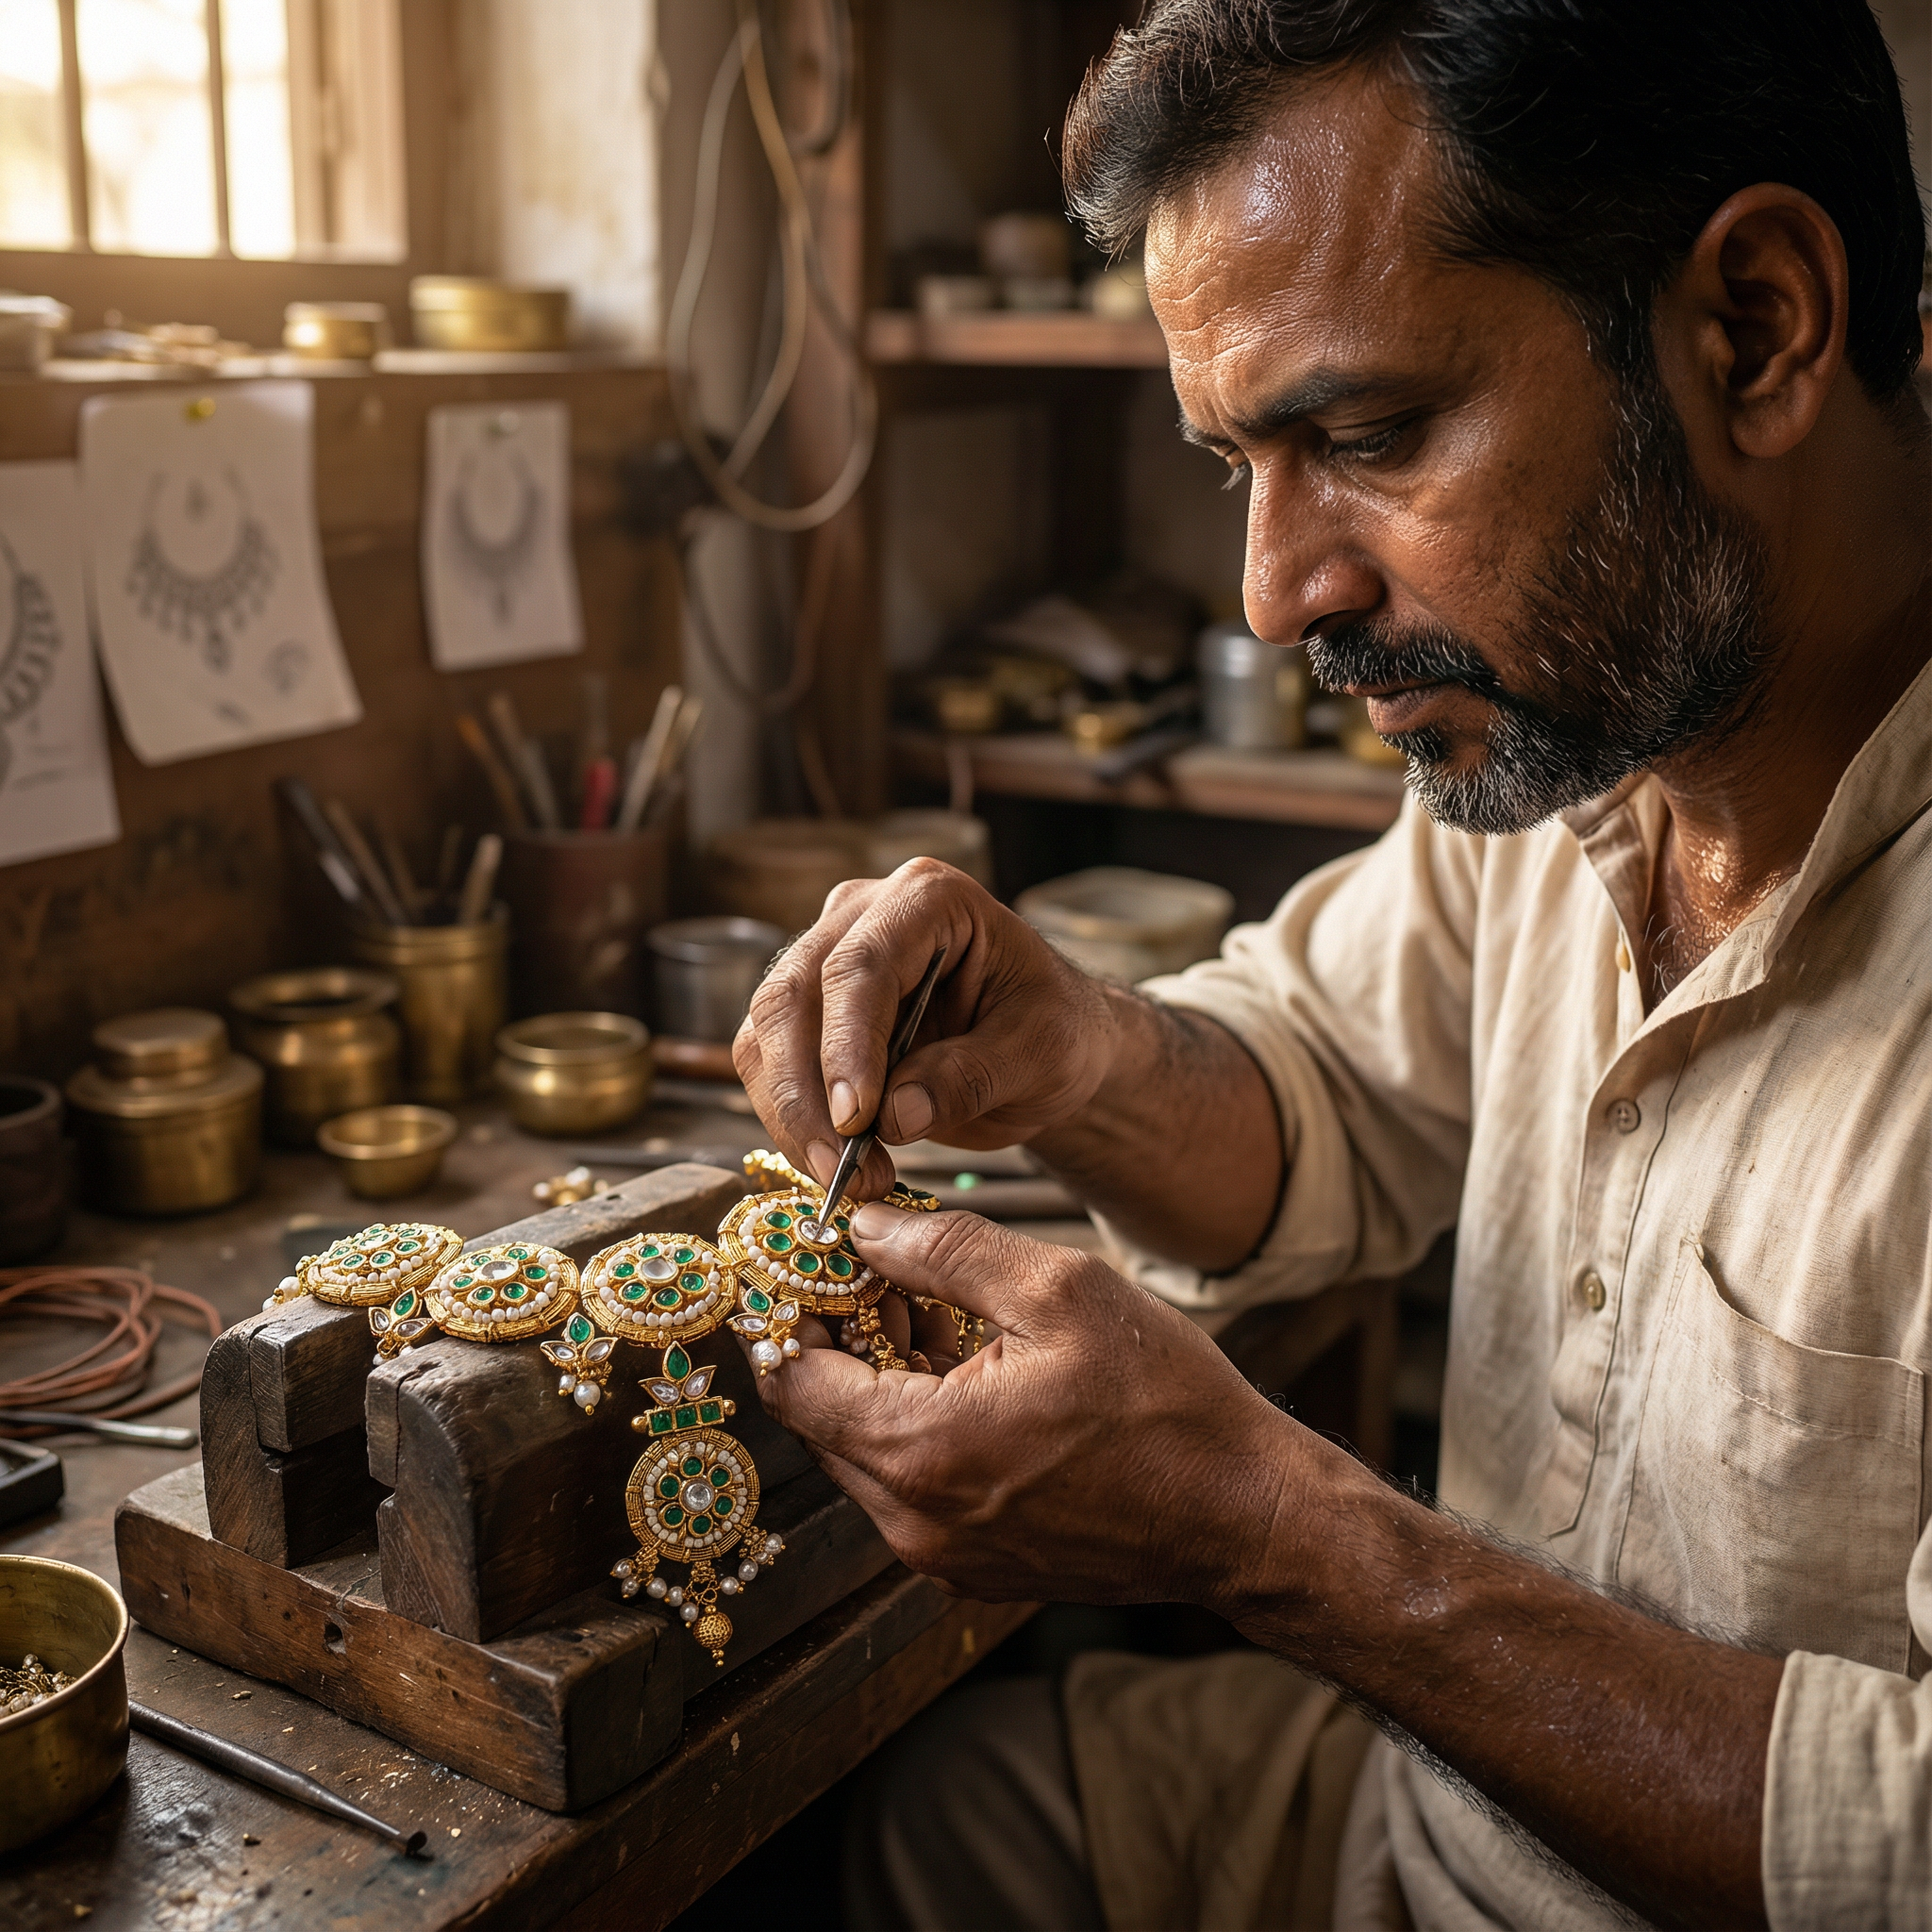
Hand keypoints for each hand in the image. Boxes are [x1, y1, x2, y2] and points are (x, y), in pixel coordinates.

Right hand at [733, 859, 1121, 1198]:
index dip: (848, 1045)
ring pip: (765, 1035)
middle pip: (793, 995)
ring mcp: (825, 959)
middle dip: (806, 1094)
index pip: (862, 965)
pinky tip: (837, 1166)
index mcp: (930, 898)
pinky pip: (770, 1065)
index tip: (856, 1119)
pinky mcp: (807, 1012)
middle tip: (841, 1170)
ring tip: (849, 1181)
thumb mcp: (1042, 1053)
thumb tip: (894, 1116)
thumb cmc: (1053, 1029)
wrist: (1042, 1045)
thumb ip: (972, 1077)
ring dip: (793, 1117)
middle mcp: (861, 915)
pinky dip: (792, 1122)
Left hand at [755, 1200, 1308, 1606]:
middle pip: (820, 1416)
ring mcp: (943, 1551)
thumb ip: (945, 1251)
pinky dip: (919, 1419)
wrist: (1244, 1514)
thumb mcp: (1058, 1290)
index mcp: (921, 1451)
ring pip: (866, 1448)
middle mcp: (912, 1519)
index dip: (789, 1309)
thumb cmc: (1165, 1403)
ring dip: (881, 1375)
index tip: (811, 1258)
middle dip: (838, 1335)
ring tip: (936, 1305)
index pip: (792, 1380)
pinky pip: (911, 1481)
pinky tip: (972, 1363)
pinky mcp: (975, 1562)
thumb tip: (862, 1227)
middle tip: (879, 1267)